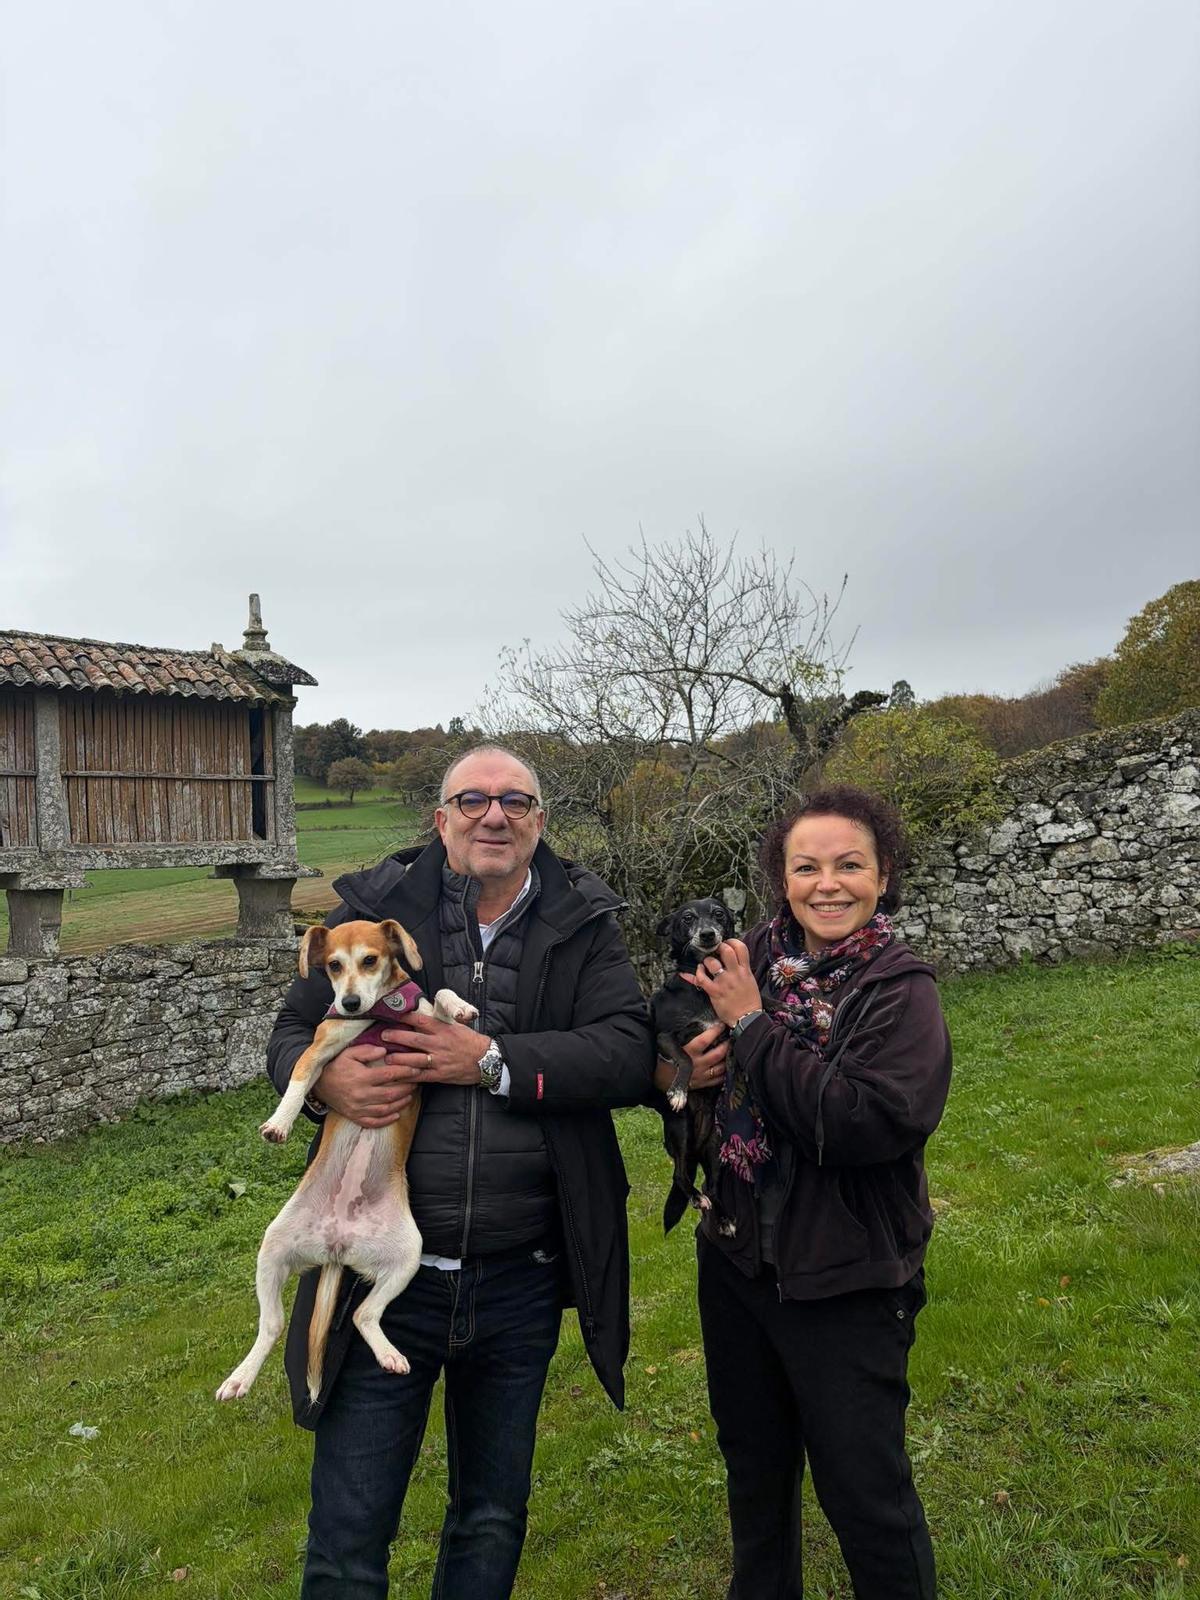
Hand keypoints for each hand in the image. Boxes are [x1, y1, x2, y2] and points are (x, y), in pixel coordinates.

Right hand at [315, 1041, 422, 1127]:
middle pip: (390, 1093)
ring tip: (410, 1096)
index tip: (416, 1069)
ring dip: (401, 1103)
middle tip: (416, 1082)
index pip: (389, 1075)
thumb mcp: (348, 1053)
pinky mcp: (355, 1117)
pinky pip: (374, 1122)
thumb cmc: (337, 1066)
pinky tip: (397, 1114)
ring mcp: (358, 1108)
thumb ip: (366, 1050)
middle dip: (406, 1088)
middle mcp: (361, 1094)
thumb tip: (384, 1051)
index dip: (405, 1072)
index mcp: (361, 1077)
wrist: (319, 1085)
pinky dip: (387, 1120)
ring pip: (385, 1109)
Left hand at [379, 1011, 494, 1087]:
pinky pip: (421, 1076)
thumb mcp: (457, 1027)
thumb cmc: (470, 1041)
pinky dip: (408, 1076)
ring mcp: (439, 1061)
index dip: (406, 1018)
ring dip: (398, 1059)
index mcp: (443, 1030)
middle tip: (383, 1035)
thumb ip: (440, 1023)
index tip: (394, 1015)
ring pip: (414, 1060)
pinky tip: (398, 1076)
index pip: (421, 1021)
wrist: (486, 1060)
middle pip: (414, 1040)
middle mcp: (439, 1044)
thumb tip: (423, 1017)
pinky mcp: (440, 1075)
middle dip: (397, 1037)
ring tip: (386, 1058)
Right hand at [653, 1020, 728, 1095]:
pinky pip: (717, 1080)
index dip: (715, 1031)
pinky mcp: (701, 1084)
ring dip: (728, 1060)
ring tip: (734, 1052)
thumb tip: (692, 1024)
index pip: (705, 1039)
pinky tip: (728, 1069)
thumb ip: (681, 1036)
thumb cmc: (663, 1058)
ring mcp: (701, 1075)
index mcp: (688, 1052)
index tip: (721, 1024)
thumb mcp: (671, 1045)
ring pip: (720, 1068)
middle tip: (733, 1038)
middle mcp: (697, 1064)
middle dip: (727, 1045)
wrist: (658, 1079)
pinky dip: (724, 1074)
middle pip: (718, 1054)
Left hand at [685, 938, 762, 1028]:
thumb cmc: (749, 1002)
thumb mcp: (750, 982)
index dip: (732, 941)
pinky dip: (697, 973)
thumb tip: (734, 961)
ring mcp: (724, 982)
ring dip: (706, 961)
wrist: (748, 1019)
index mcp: (745, 971)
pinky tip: (698, 971)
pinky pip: (702, 978)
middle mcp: (735, 974)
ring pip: (712, 962)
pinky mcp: (715, 992)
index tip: (727, 944)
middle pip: (726, 950)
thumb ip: (742, 970)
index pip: (741, 948)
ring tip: (705, 964)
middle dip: (718, 948)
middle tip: (714, 951)